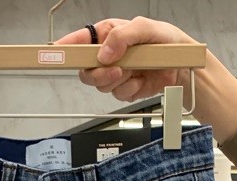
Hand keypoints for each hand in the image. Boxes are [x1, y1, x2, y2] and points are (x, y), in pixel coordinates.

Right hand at [56, 17, 197, 102]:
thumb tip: (104, 53)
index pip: (79, 41)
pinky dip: (130, 89)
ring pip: (100, 85)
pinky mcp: (125, 88)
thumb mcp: (144, 28)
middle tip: (116, 70)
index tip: (55, 53)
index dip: (64, 48)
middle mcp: (107, 55)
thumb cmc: (165, 39)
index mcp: (106, 34)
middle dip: (99, 74)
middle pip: (85, 71)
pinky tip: (141, 80)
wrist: (181, 64)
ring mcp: (115, 73)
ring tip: (136, 71)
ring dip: (118, 81)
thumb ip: (122, 37)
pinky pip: (118, 95)